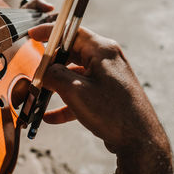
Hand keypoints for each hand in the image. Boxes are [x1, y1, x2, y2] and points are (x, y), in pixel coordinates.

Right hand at [28, 25, 173, 173]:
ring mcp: (108, 76)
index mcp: (102, 50)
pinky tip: (50, 116)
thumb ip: (54, 75)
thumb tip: (43, 71)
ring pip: (75, 73)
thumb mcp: (74, 91)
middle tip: (36, 73)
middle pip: (71, 52)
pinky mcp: (107, 93)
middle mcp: (106, 59)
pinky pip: (82, 91)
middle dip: (51, 64)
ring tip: (40, 95)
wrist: (140, 142)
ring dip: (57, 85)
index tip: (33, 35)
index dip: (50, 32)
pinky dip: (67, 101)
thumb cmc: (112, 113)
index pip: (71, 31)